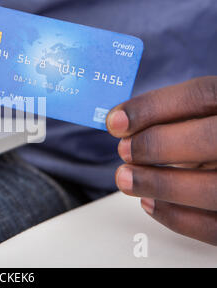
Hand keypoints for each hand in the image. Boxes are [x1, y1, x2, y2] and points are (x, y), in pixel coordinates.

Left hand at [106, 76, 216, 245]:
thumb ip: (167, 115)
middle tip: (124, 150)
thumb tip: (119, 124)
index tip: (115, 121)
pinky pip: (214, 227)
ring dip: (160, 184)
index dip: (152, 107)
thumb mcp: (197, 116)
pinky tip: (149, 201)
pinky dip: (176, 217)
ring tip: (126, 178)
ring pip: (214, 188)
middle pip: (212, 139)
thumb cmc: (208, 135)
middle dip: (158, 145)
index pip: (201, 95)